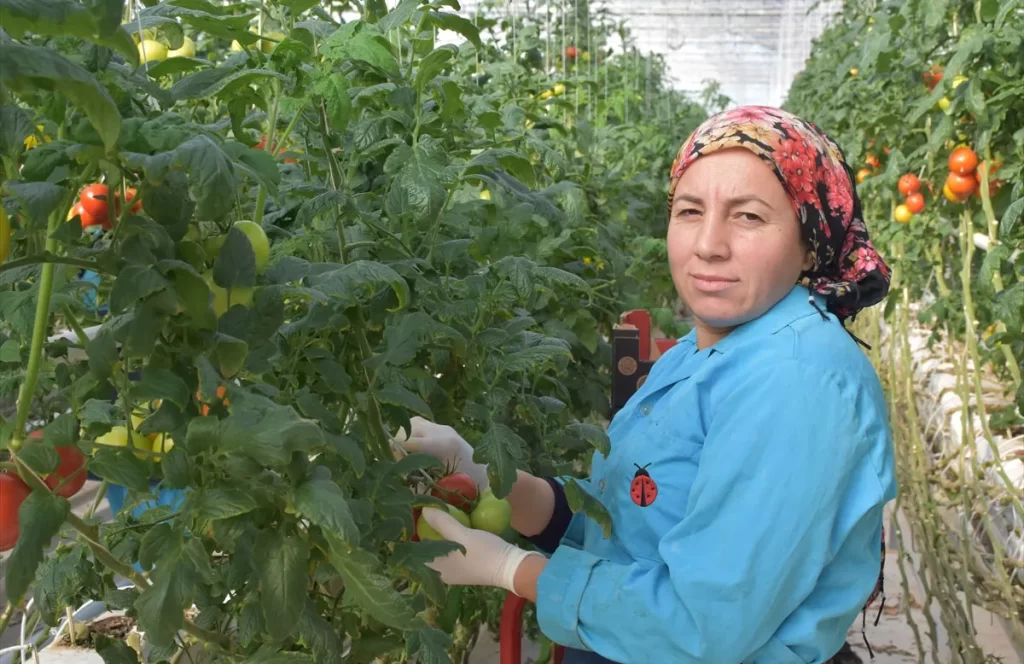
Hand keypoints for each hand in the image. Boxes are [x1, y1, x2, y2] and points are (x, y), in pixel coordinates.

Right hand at [391, 417, 489, 490]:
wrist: (486, 475)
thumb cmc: (466, 486)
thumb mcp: (440, 487)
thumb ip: (417, 482)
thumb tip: (396, 479)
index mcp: (443, 444)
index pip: (406, 441)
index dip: (395, 455)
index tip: (396, 470)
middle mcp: (442, 431)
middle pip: (406, 430)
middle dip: (398, 447)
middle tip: (401, 465)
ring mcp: (442, 427)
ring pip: (411, 424)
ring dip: (404, 439)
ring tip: (406, 457)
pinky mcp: (442, 428)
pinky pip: (419, 425)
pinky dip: (412, 435)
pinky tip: (414, 451)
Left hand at [420, 507, 544, 594]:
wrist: (511, 567)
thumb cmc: (484, 553)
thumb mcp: (461, 534)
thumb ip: (442, 522)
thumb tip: (423, 509)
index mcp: (436, 570)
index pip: (413, 553)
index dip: (409, 536)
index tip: (407, 518)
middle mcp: (441, 573)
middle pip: (424, 552)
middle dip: (422, 533)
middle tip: (419, 513)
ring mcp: (454, 571)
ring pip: (436, 551)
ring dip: (434, 536)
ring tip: (431, 516)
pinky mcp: (464, 566)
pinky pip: (447, 551)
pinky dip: (445, 540)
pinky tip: (447, 527)